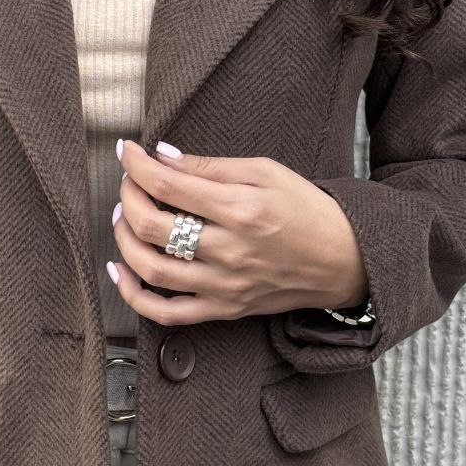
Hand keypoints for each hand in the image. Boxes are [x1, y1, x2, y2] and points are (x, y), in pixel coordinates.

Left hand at [106, 138, 369, 325]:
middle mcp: (229, 251)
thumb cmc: (307, 210)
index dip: (136, 165)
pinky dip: (134, 295)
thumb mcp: (266, 172)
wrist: (343, 260)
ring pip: (151, 269)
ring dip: (124, 240)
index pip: (168, 185)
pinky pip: (167, 313)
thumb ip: (210, 167)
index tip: (127, 151)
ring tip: (124, 219)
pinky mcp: (224, 310)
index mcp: (241, 209)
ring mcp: (224, 286)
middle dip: (128, 198)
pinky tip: (121, 271)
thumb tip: (163, 157)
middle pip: (152, 226)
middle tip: (128, 184)